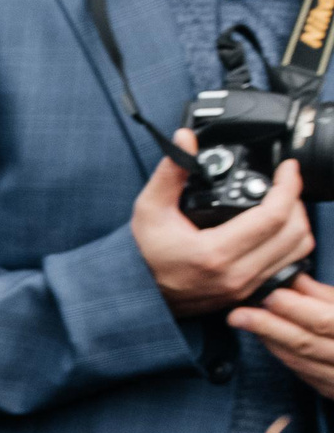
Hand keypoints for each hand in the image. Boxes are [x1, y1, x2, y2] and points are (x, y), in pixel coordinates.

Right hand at [133, 132, 315, 314]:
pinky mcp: (247, 293)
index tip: (287, 169)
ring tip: (279, 206)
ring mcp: (243, 287)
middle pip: (294, 232)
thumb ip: (171, 171)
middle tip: (282, 185)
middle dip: (295, 201)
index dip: (288, 185)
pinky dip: (289, 243)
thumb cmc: (141, 254)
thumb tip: (185, 139)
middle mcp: (235, 274)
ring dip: (296, 223)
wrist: (136, 294)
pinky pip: (287, 265)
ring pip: (297, 250)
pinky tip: (273, 230)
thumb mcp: (150, 208)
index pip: (274, 216)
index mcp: (214, 253)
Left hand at [228, 272, 333, 396]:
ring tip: (247, 321)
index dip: (296, 308)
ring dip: (270, 340)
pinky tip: (267, 340)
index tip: (271, 295)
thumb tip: (296, 282)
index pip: (326, 321)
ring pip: (300, 361)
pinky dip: (283, 355)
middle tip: (240, 313)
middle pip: (306, 343)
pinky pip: (304, 374)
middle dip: (269, 326)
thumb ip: (328, 298)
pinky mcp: (333, 392)